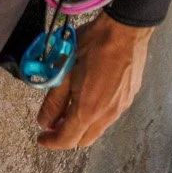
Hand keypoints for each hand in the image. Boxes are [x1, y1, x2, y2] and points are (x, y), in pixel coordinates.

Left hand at [36, 13, 153, 149]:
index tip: (42, 138)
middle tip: (54, 122)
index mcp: (88, 110)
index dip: (51, 142)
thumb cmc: (93, 45)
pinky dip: (96, 114)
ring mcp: (121, 107)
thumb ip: (53, 101)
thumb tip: (45, 121)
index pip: (67, 140)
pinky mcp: (129, 98)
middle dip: (67, 136)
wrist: (125, 30)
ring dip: (82, 125)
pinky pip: (109, 115)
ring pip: (97, 128)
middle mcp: (107, 115)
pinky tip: (90, 95)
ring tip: (71, 107)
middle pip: (83, 140)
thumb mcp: (64, 72)